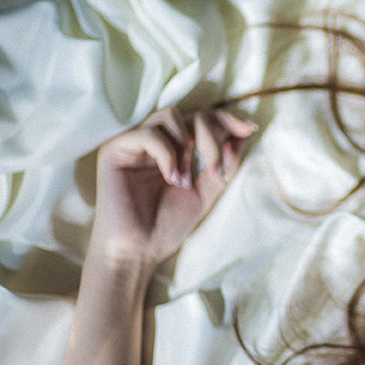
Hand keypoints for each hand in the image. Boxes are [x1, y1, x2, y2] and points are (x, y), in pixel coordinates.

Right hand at [90, 107, 255, 268]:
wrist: (140, 250)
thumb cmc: (169, 224)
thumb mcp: (208, 190)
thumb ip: (225, 161)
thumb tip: (244, 132)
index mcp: (176, 147)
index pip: (203, 118)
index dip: (227, 119)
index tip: (248, 129)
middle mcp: (155, 140)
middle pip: (191, 114)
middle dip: (211, 139)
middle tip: (214, 171)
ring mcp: (135, 143)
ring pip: (170, 115)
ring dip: (189, 146)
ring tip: (186, 179)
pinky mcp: (115, 149)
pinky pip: (149, 134)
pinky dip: (167, 154)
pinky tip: (171, 178)